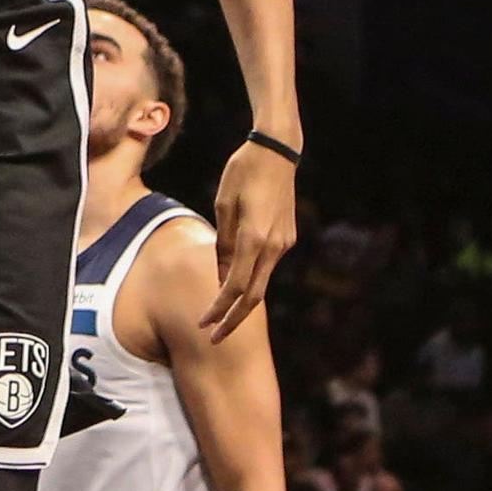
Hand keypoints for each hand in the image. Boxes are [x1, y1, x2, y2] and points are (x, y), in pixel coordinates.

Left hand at [203, 139, 297, 340]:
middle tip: (214, 338)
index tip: (203, 323)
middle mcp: (272, 245)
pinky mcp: (288, 237)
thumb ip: (223, 244)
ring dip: (241, 299)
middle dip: (233, 320)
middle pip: (253, 296)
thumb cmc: (242, 173)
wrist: (277, 152)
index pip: (234, 287)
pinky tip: (235, 280)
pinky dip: (251, 277)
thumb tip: (221, 277)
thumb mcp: (223, 205)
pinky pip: (266, 265)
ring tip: (219, 312)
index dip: (218, 309)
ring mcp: (283, 243)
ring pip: (261, 281)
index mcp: (253, 238)